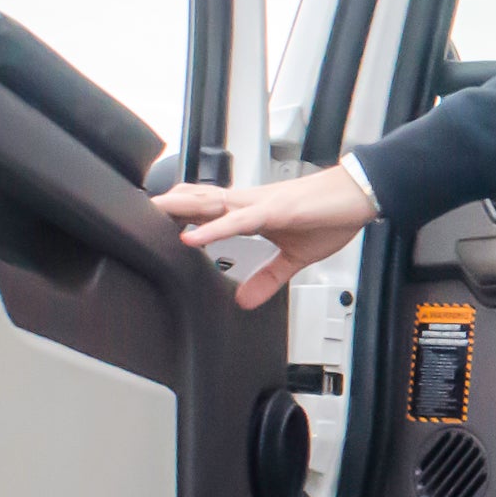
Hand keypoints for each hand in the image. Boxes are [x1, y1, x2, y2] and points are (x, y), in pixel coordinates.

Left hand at [154, 165, 379, 309]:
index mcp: (254, 212)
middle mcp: (251, 203)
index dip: (182, 213)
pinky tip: (193, 237)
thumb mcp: (295, 259)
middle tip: (136, 210)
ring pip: (211, 205)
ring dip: (181, 210)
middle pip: (200, 202)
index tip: (154, 218)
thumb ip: (268, 278)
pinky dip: (213, 230)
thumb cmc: (331, 216)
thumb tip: (244, 300)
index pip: (209, 210)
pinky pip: (237, 221)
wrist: (359, 196)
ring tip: (152, 214)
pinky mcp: (274, 211)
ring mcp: (260, 205)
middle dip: (169, 207)